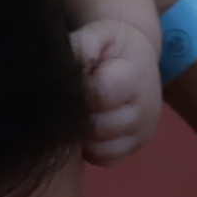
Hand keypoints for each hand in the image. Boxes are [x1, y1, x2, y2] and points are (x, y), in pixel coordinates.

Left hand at [71, 17, 162, 164]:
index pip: (96, 98)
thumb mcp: (94, 37)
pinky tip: (85, 126)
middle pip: (96, 128)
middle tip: (64, 101)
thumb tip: (52, 71)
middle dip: (75, 116)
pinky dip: (91, 147)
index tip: (61, 86)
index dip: (73, 95)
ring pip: (99, 149)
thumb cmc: (111, 46)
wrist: (140, 57)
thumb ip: (76, 50)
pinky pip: (105, 158)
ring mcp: (142, 132)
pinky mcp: (135, 146)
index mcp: (134, 80)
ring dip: (81, 134)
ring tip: (75, 112)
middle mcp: (144, 111)